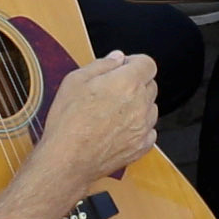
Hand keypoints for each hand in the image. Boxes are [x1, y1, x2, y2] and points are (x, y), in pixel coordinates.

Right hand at [38, 48, 163, 192]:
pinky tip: (119, 129)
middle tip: (113, 91)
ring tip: (114, 112)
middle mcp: (141, 104)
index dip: (135, 63)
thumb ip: (101, 65)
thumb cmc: (68, 121)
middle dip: (136, 83)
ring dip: (138, 106)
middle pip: (150, 85)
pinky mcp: (141, 146)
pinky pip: (149, 130)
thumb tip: (118, 58)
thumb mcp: (75, 81)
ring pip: (151, 108)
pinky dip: (139, 127)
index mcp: (127, 83)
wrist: (68, 160)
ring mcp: (143, 127)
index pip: (148, 64)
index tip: (123, 68)